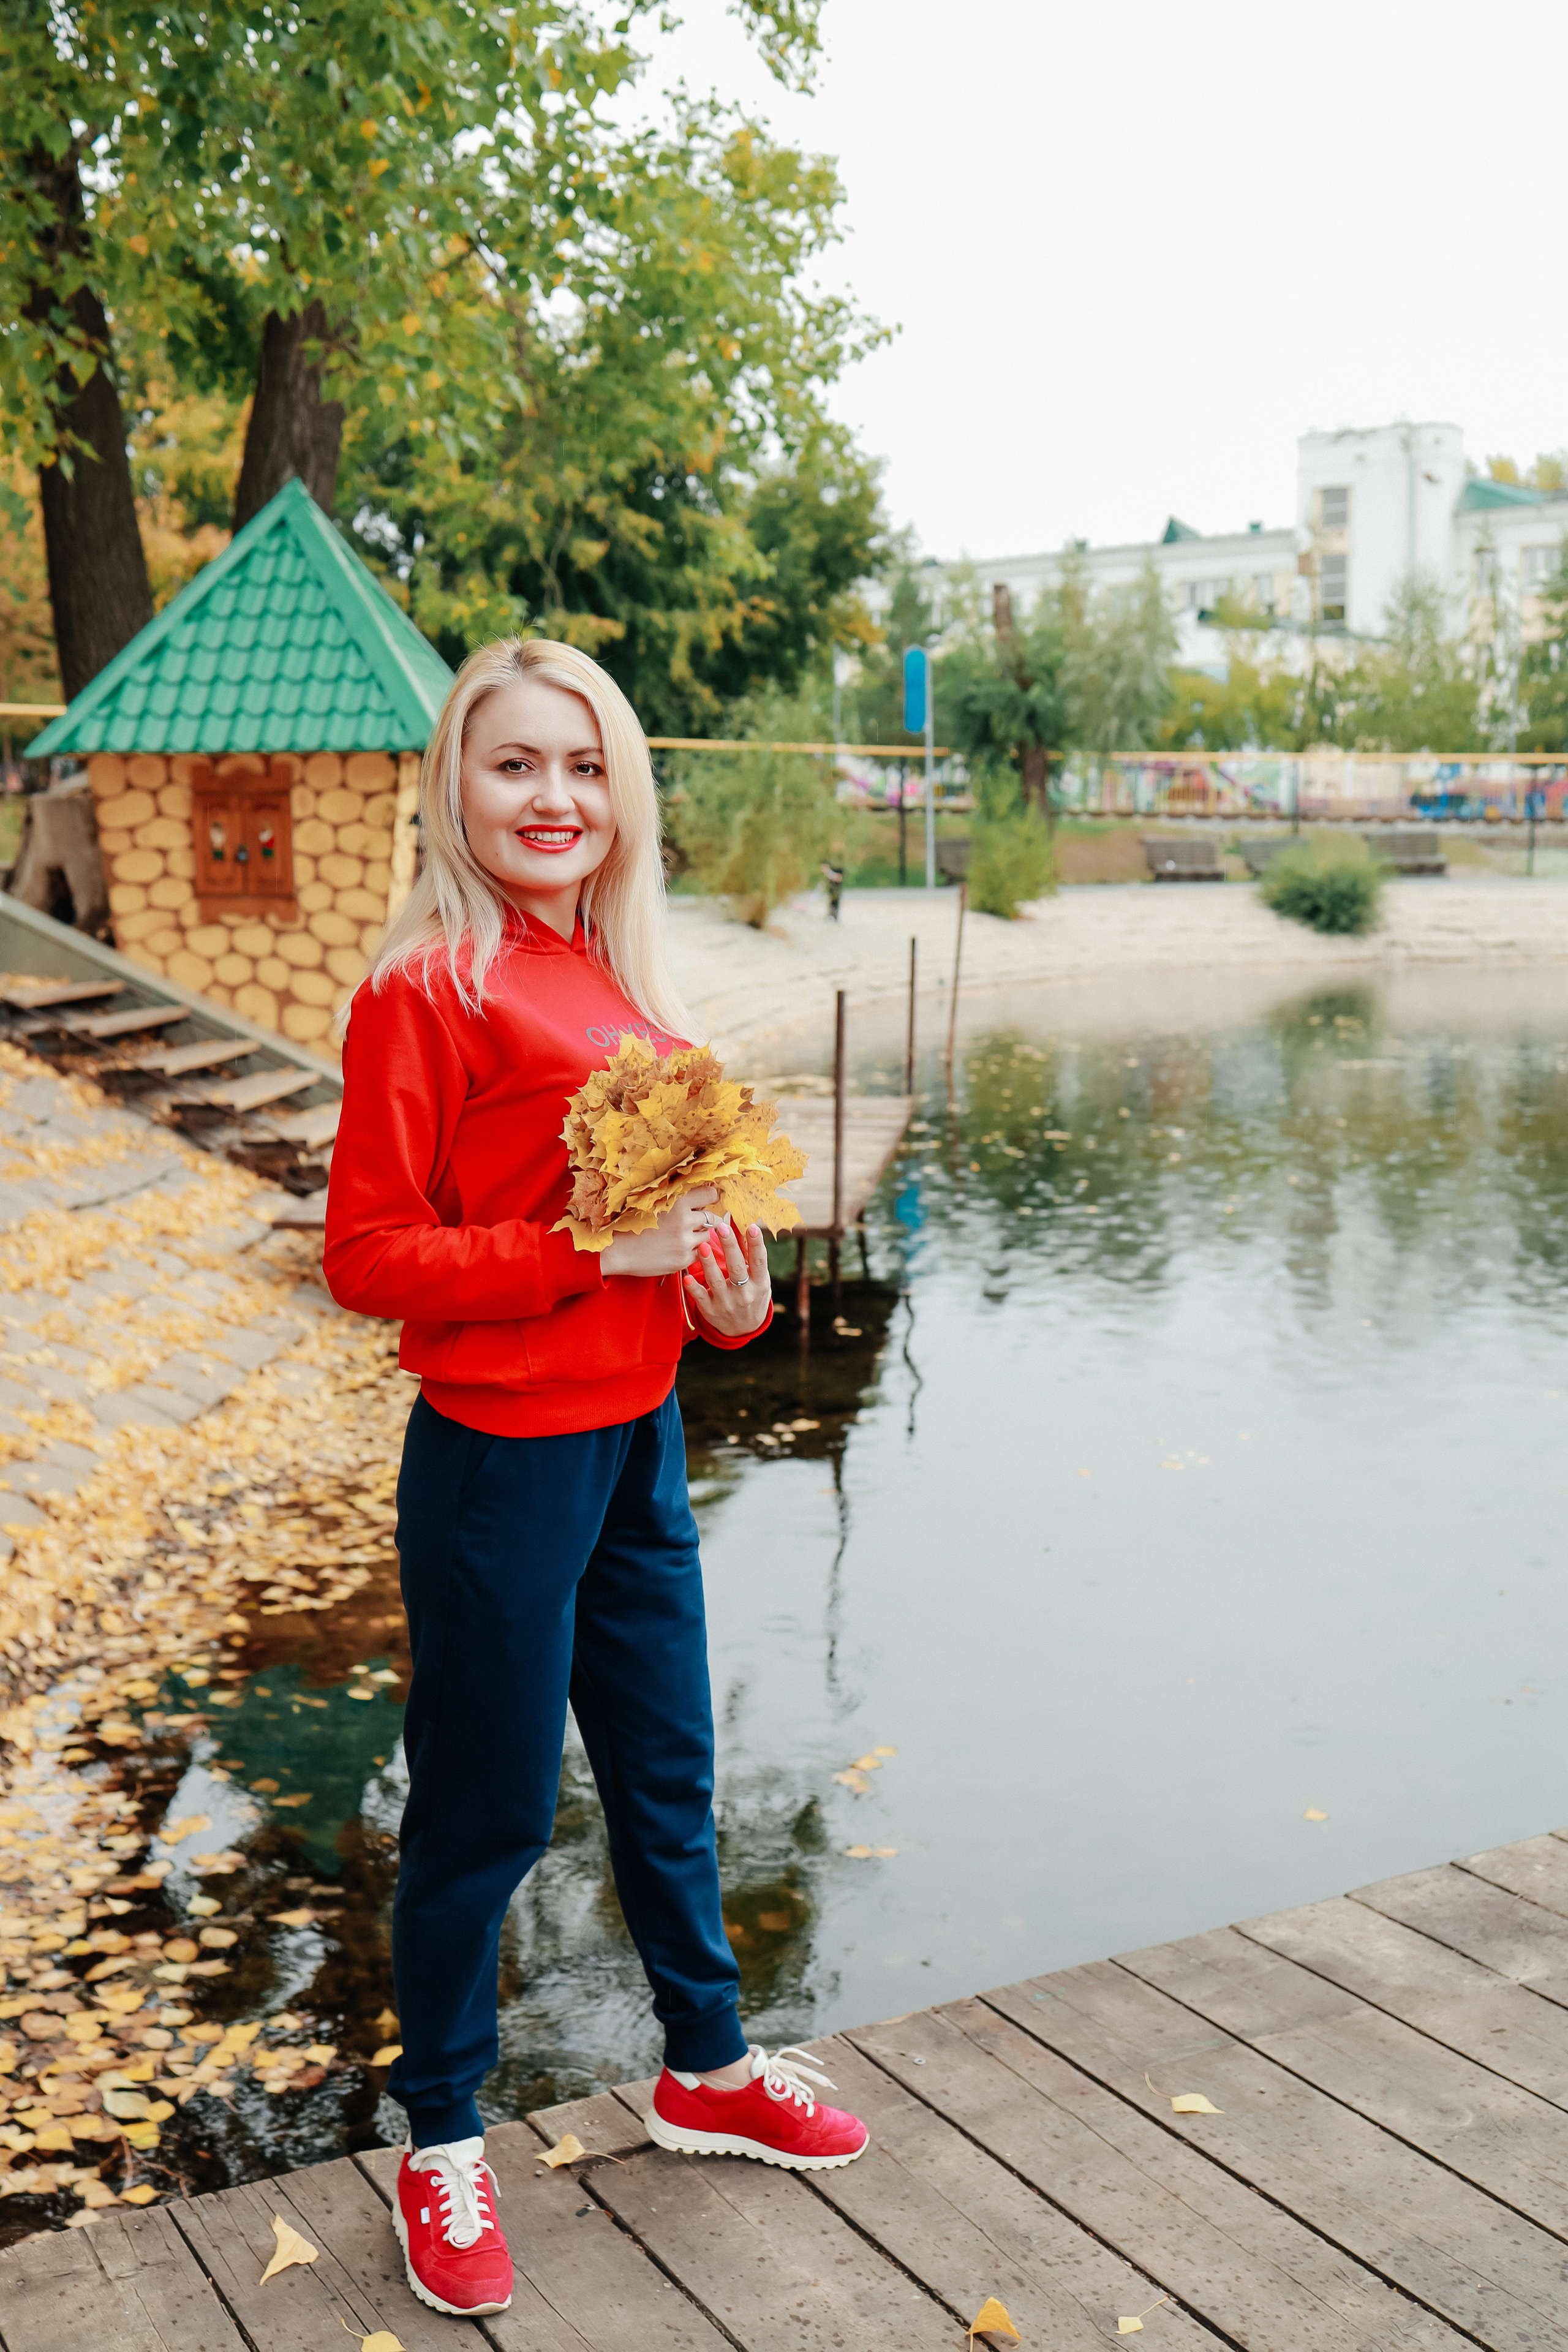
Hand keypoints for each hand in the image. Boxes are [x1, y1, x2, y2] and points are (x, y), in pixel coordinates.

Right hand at [601, 1187, 719, 1277]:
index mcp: (677, 1201)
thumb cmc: (631, 1223)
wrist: (616, 1250)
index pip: (710, 1194)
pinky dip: (691, 1250)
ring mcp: (684, 1241)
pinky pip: (699, 1252)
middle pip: (711, 1217)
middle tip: (689, 1222)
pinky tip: (675, 1247)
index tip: (706, 1200)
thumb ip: (675, 1197)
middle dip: (703, 1219)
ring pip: (707, 1235)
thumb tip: (698, 1192)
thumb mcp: (653, 1202)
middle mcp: (683, 1221)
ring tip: (679, 1235)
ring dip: (698, 1235)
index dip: (710, 1197)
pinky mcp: (683, 1259)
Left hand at [684, 1217, 771, 1336]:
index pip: (759, 1261)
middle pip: (737, 1268)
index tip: (753, 1227)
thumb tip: (744, 1225)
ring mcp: (726, 1303)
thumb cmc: (752, 1294)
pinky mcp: (711, 1310)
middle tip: (722, 1228)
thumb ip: (750, 1255)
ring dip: (709, 1264)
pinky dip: (694, 1289)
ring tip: (703, 1246)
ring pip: (716, 1282)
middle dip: (730, 1247)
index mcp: (759, 1283)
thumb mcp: (758, 1278)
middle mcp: (744, 1294)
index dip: (756, 1244)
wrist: (744, 1328)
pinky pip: (701, 1298)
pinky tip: (687, 1277)